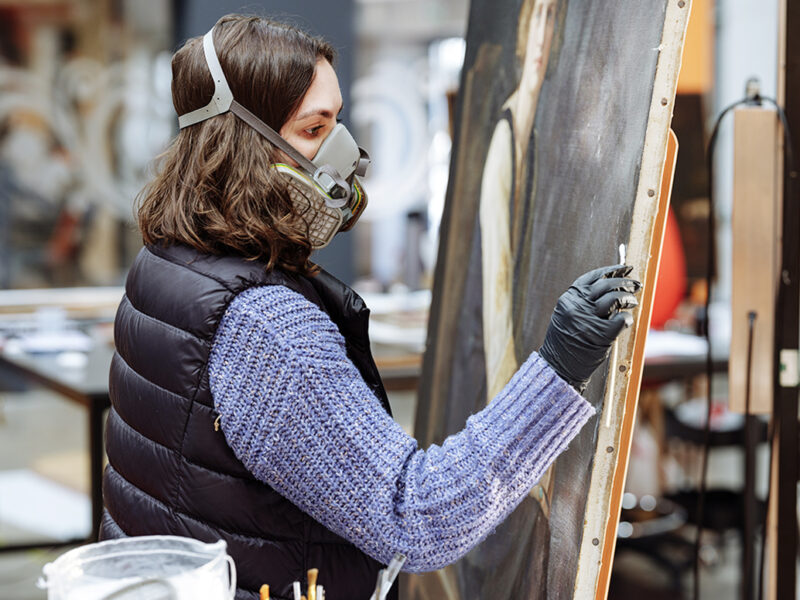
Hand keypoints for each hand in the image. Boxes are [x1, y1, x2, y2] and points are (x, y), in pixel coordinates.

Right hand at [539, 264, 640, 392]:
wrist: (558, 367)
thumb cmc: (565, 341)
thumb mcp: (567, 315)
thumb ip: (583, 301)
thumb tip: (610, 285)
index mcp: (569, 299)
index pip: (593, 277)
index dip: (612, 270)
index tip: (626, 268)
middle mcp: (577, 306)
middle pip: (606, 285)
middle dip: (625, 282)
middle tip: (636, 284)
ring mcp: (588, 320)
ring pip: (615, 298)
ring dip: (628, 298)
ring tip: (633, 302)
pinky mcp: (601, 335)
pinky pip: (621, 319)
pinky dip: (627, 318)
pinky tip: (627, 320)